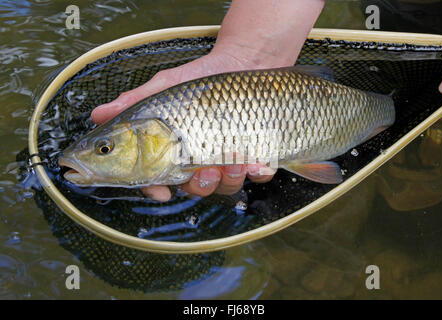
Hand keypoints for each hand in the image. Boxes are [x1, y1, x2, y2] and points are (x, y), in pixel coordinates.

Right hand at [91, 0, 324, 200]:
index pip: (158, 178)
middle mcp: (199, 161)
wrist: (243, 62)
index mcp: (175, 151)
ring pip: (225, 187)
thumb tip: (97, 114)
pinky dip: (258, 172)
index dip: (155, 189)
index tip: (160, 191)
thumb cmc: (202, 79)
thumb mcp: (166, 88)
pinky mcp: (256, 155)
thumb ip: (135, 103)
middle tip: (204, 171)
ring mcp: (229, 161)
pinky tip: (257, 161)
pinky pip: (257, 175)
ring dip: (228, 179)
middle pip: (194, 188)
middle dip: (199, 185)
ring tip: (233, 161)